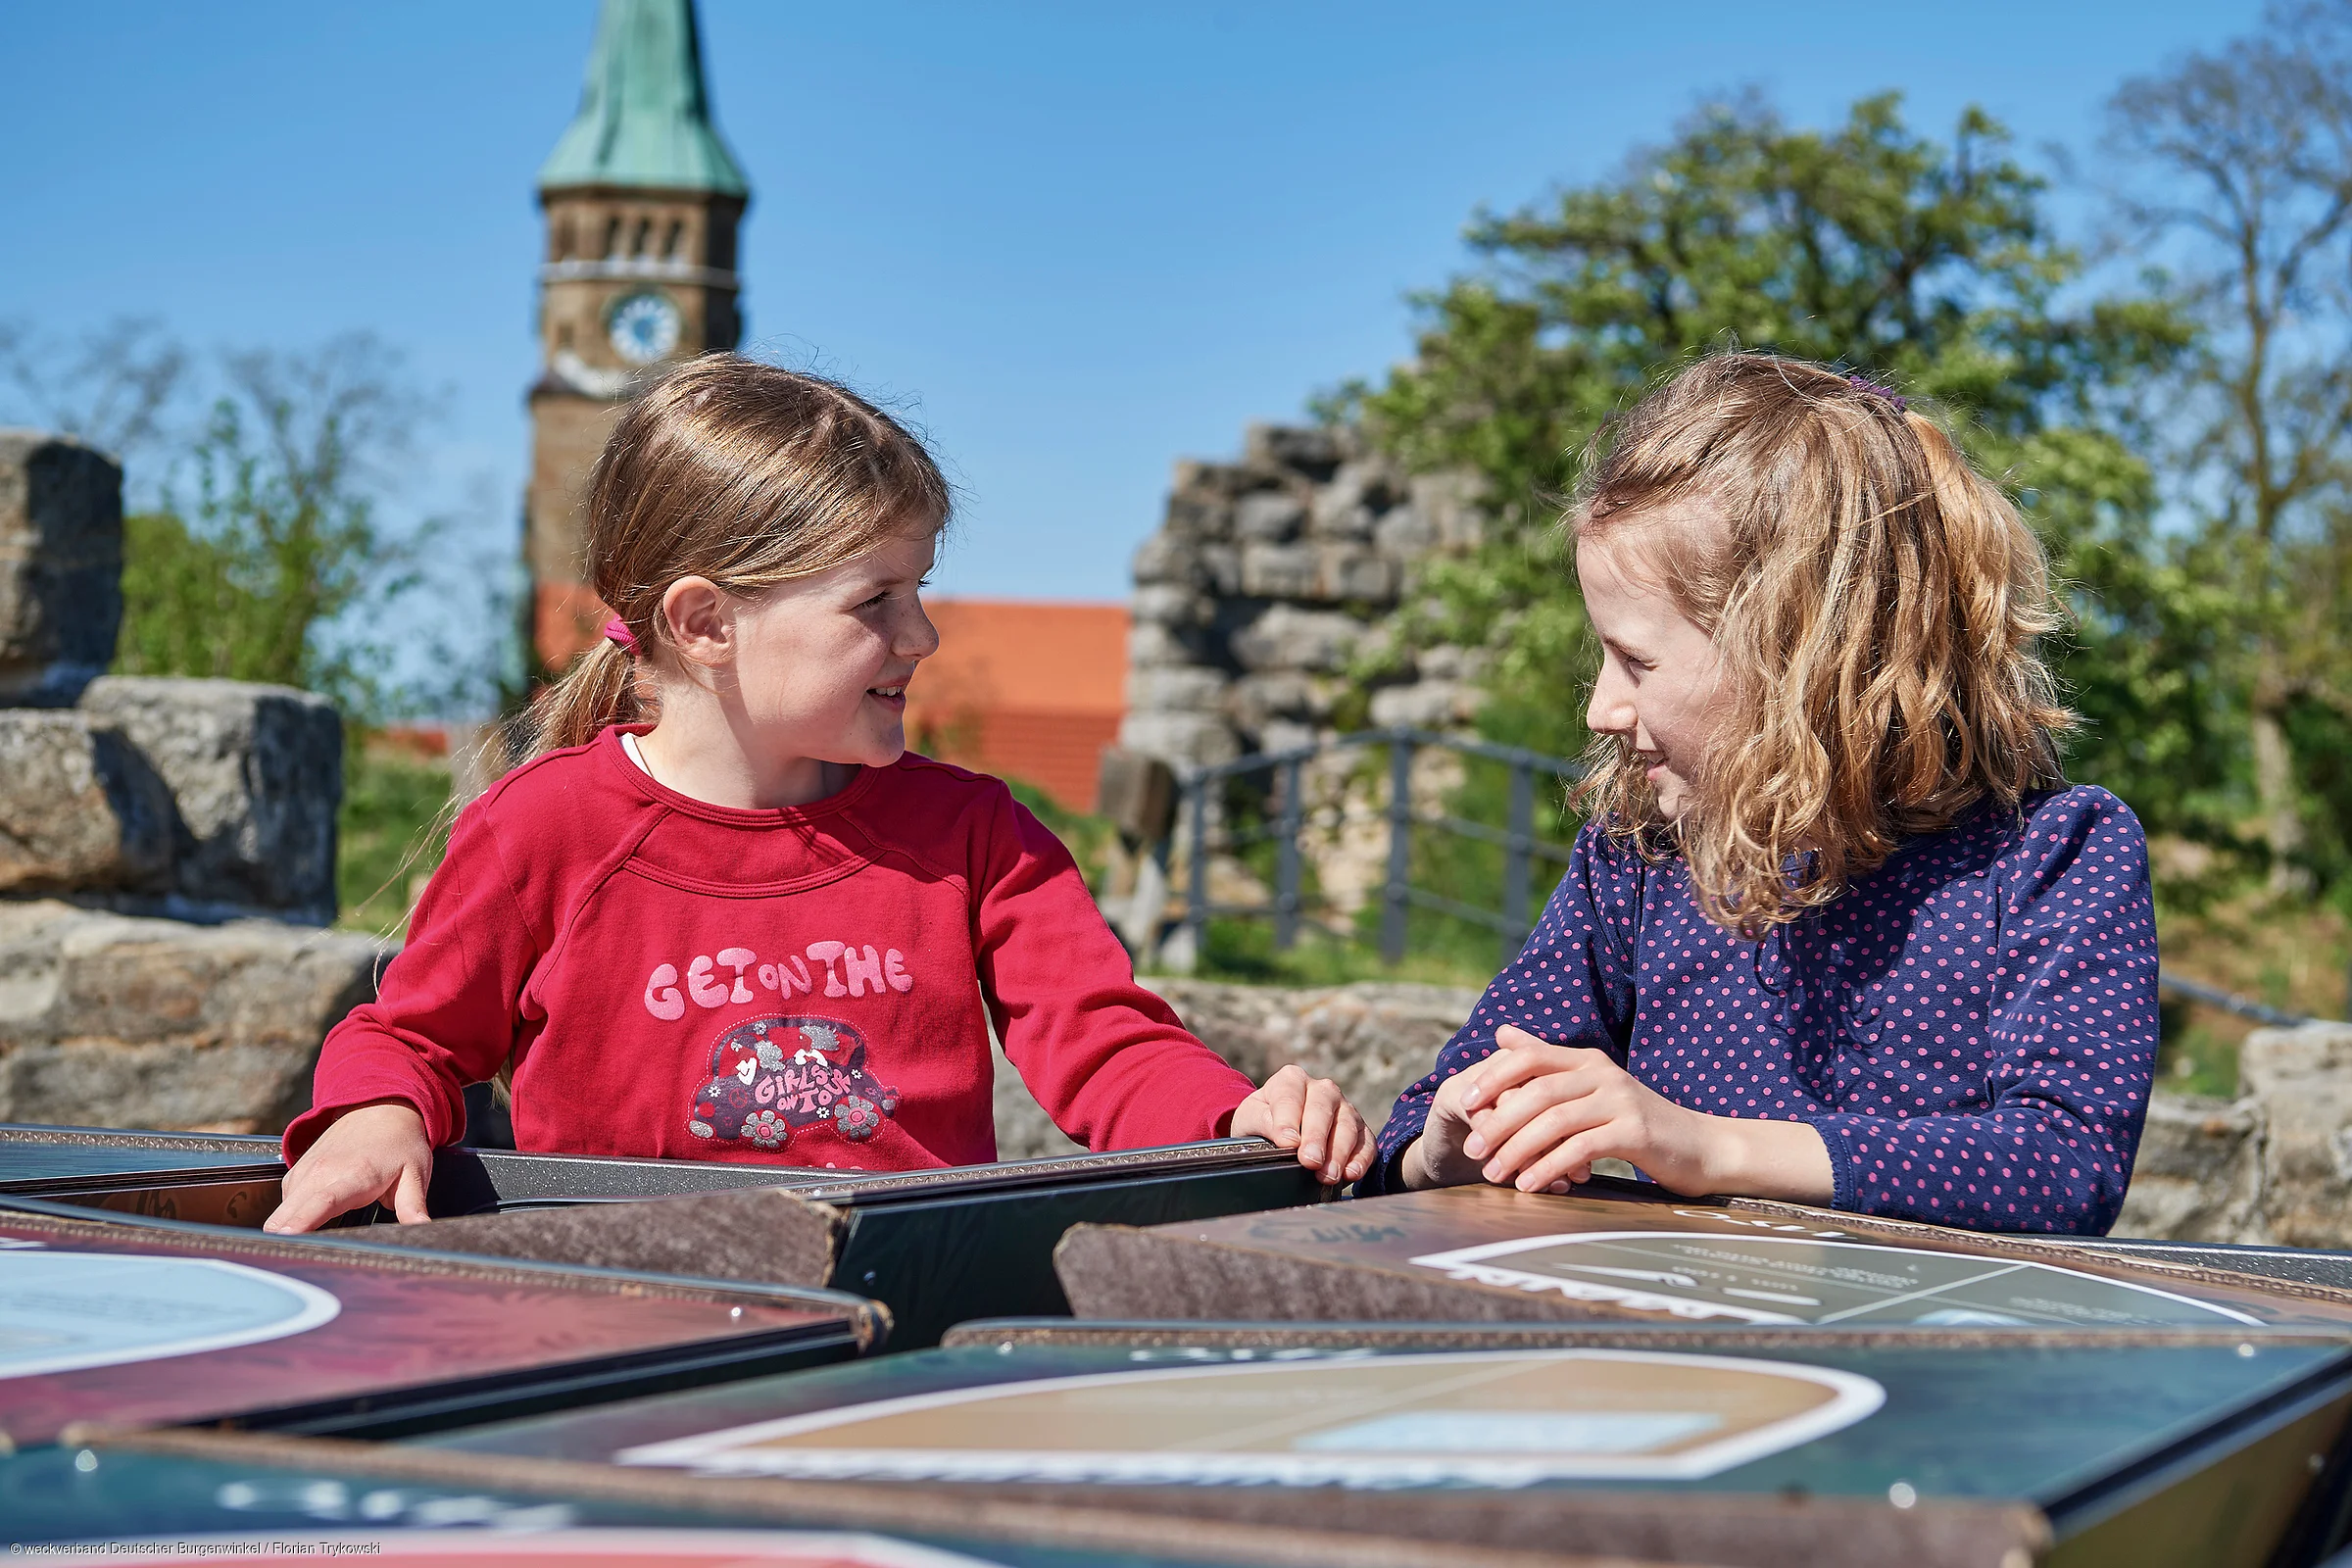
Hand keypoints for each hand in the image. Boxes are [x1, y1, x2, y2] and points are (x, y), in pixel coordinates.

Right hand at [263, 1101, 434, 1233]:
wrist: (381, 1107)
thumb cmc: (399, 1143)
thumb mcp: (416, 1174)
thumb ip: (413, 1206)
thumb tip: (423, 1229)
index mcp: (354, 1175)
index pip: (322, 1202)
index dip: (302, 1223)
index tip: (287, 1240)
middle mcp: (323, 1172)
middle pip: (288, 1214)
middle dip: (285, 1240)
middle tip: (299, 1261)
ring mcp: (306, 1171)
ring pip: (280, 1213)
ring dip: (286, 1231)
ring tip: (305, 1246)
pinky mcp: (296, 1172)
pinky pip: (284, 1204)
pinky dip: (290, 1218)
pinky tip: (308, 1223)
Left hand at [1230, 1064, 1373, 1185]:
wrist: (1277, 1129)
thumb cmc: (1263, 1120)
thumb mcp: (1251, 1117)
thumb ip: (1262, 1122)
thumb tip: (1286, 1140)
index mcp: (1292, 1079)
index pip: (1290, 1097)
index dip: (1288, 1121)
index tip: (1286, 1143)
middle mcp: (1322, 1090)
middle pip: (1322, 1110)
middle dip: (1317, 1137)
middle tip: (1310, 1161)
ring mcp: (1345, 1108)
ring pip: (1348, 1126)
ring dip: (1339, 1153)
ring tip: (1328, 1175)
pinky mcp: (1360, 1130)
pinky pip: (1366, 1142)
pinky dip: (1361, 1159)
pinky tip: (1351, 1173)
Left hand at [1401, 1024, 1832, 1201]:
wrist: (1705, 1149)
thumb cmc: (1642, 1126)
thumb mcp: (1594, 1091)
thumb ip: (1549, 1066)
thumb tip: (1502, 1033)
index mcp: (1589, 1060)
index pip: (1530, 1057)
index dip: (1494, 1077)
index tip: (1467, 1103)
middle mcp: (1602, 1073)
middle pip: (1536, 1091)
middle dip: (1498, 1121)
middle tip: (1473, 1149)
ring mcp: (1620, 1100)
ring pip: (1553, 1121)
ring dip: (1517, 1149)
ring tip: (1493, 1174)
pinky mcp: (1634, 1131)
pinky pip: (1579, 1148)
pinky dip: (1549, 1166)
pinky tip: (1530, 1184)